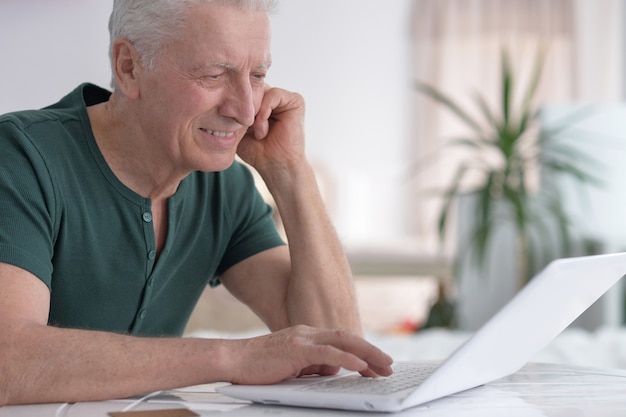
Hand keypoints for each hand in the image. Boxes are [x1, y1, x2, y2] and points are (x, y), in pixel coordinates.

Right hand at [227, 325, 393, 384]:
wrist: (233, 360)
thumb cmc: (257, 366)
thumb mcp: (292, 366)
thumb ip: (311, 365)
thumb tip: (331, 372)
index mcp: (307, 337)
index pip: (342, 341)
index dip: (362, 350)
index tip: (378, 363)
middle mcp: (308, 334)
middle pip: (348, 338)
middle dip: (372, 351)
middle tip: (389, 365)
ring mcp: (302, 339)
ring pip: (343, 342)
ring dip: (366, 354)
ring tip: (383, 365)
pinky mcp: (296, 349)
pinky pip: (327, 353)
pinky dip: (346, 359)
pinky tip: (360, 366)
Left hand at [236, 86, 305, 174]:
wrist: (277, 167)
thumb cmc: (257, 152)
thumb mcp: (237, 128)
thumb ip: (230, 111)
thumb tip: (220, 93)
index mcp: (260, 101)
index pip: (242, 87)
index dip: (234, 101)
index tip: (229, 122)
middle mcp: (272, 96)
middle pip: (252, 85)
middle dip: (243, 106)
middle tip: (243, 128)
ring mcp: (284, 98)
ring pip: (261, 89)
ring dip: (254, 112)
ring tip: (257, 133)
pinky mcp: (295, 100)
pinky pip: (274, 94)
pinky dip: (264, 111)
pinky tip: (262, 129)